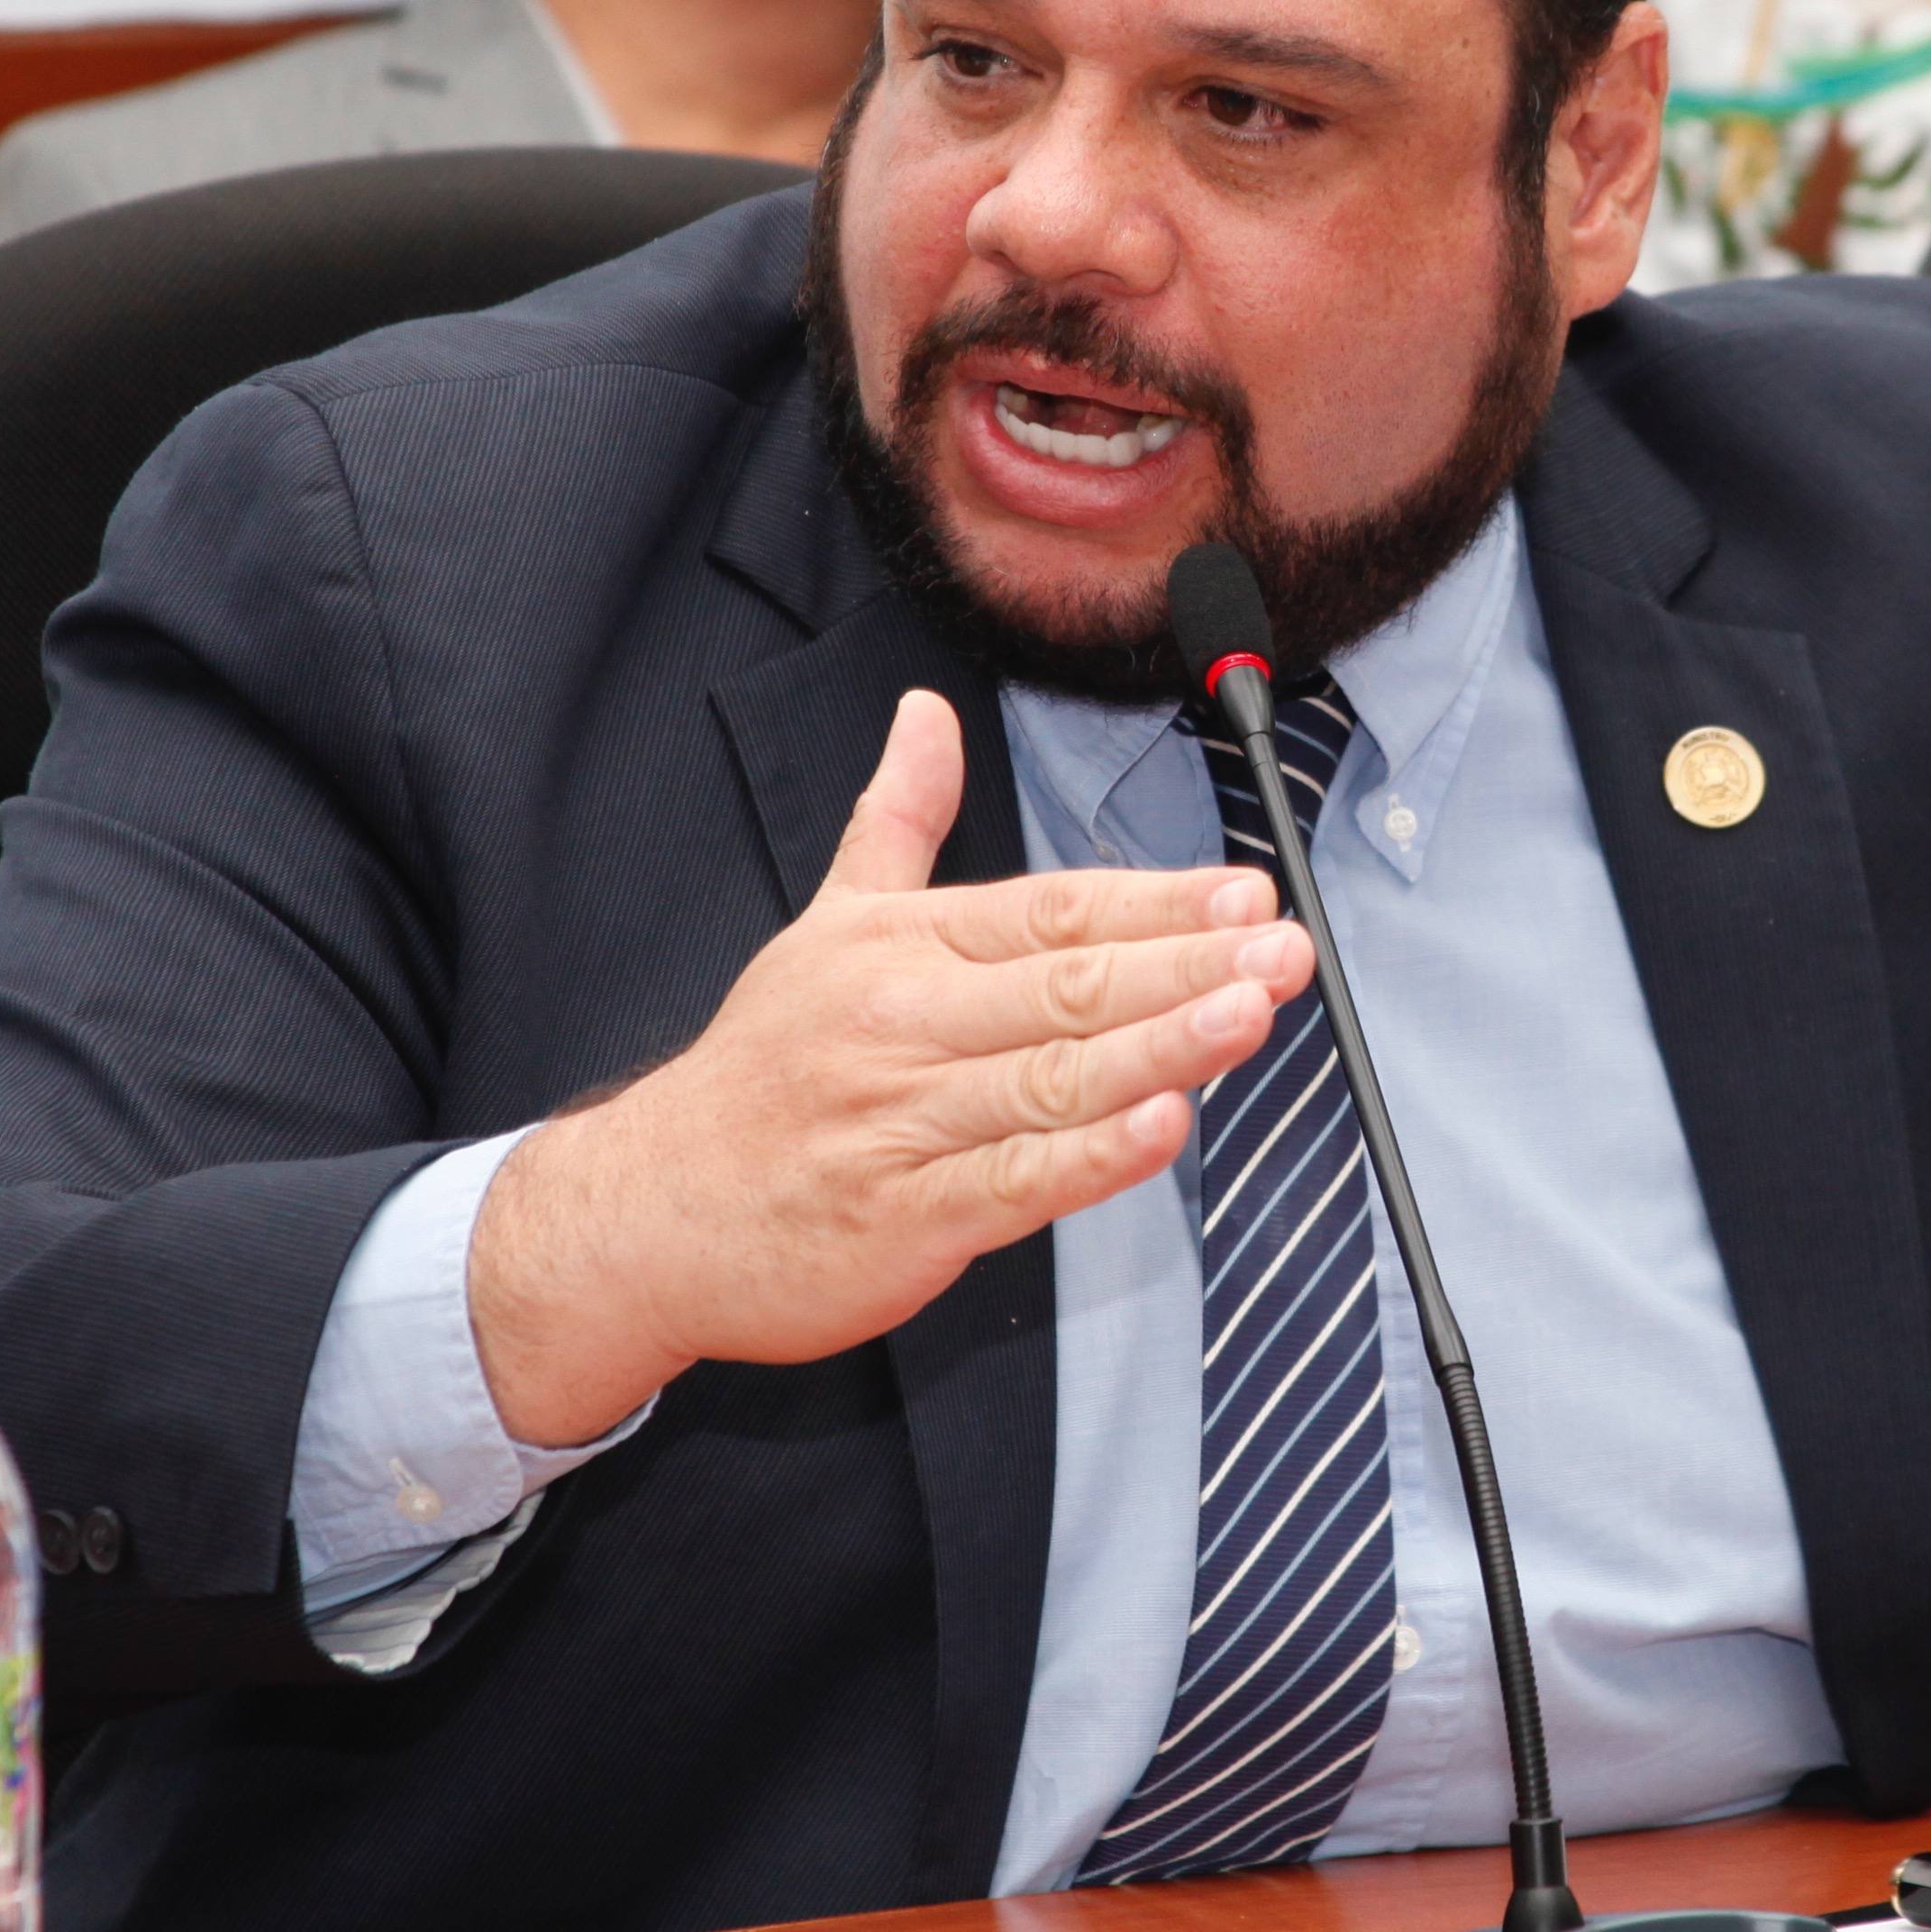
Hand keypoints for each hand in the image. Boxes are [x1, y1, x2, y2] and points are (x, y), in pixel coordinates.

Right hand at [464, 690, 1312, 1443]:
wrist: (646, 1212)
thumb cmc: (759, 1072)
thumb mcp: (822, 926)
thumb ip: (895, 822)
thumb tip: (927, 713)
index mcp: (897, 948)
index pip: (1048, 912)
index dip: (1154, 902)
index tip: (1246, 891)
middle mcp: (903, 1024)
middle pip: (1066, 986)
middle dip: (1188, 964)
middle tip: (1284, 946)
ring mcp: (904, 1124)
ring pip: (1054, 1079)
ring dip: (1162, 1047)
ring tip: (1251, 1014)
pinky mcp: (905, 1218)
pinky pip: (1015, 1183)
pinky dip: (1093, 1157)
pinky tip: (1165, 1129)